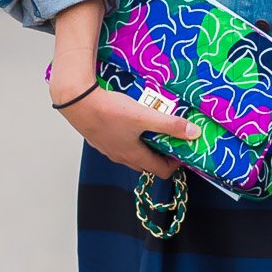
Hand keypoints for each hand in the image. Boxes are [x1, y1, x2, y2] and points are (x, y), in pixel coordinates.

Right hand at [53, 83, 200, 176]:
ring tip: (151, 129)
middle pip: (146, 164)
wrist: (77, 100)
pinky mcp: (99, 138)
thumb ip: (170, 125)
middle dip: (160, 156)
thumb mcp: (144, 116)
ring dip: (144, 147)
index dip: (174, 165)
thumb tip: (194, 133)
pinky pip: (118, 144)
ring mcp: (107, 148)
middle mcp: (120, 155)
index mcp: (133, 154)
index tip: (181, 152)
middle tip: (169, 140)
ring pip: (131, 154)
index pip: (160, 171)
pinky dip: (129, 139)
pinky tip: (130, 123)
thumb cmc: (108, 110)